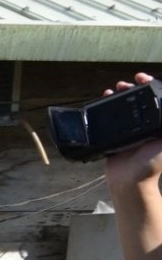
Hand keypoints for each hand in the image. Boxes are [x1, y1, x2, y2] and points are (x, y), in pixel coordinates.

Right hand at [104, 74, 161, 196]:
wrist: (130, 183)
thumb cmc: (151, 164)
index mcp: (159, 124)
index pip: (158, 99)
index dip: (151, 85)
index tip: (142, 77)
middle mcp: (147, 125)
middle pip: (141, 100)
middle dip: (134, 89)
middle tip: (125, 83)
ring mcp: (131, 131)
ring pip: (126, 108)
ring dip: (120, 96)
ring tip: (113, 89)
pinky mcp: (117, 138)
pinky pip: (112, 120)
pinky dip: (107, 110)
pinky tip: (103, 102)